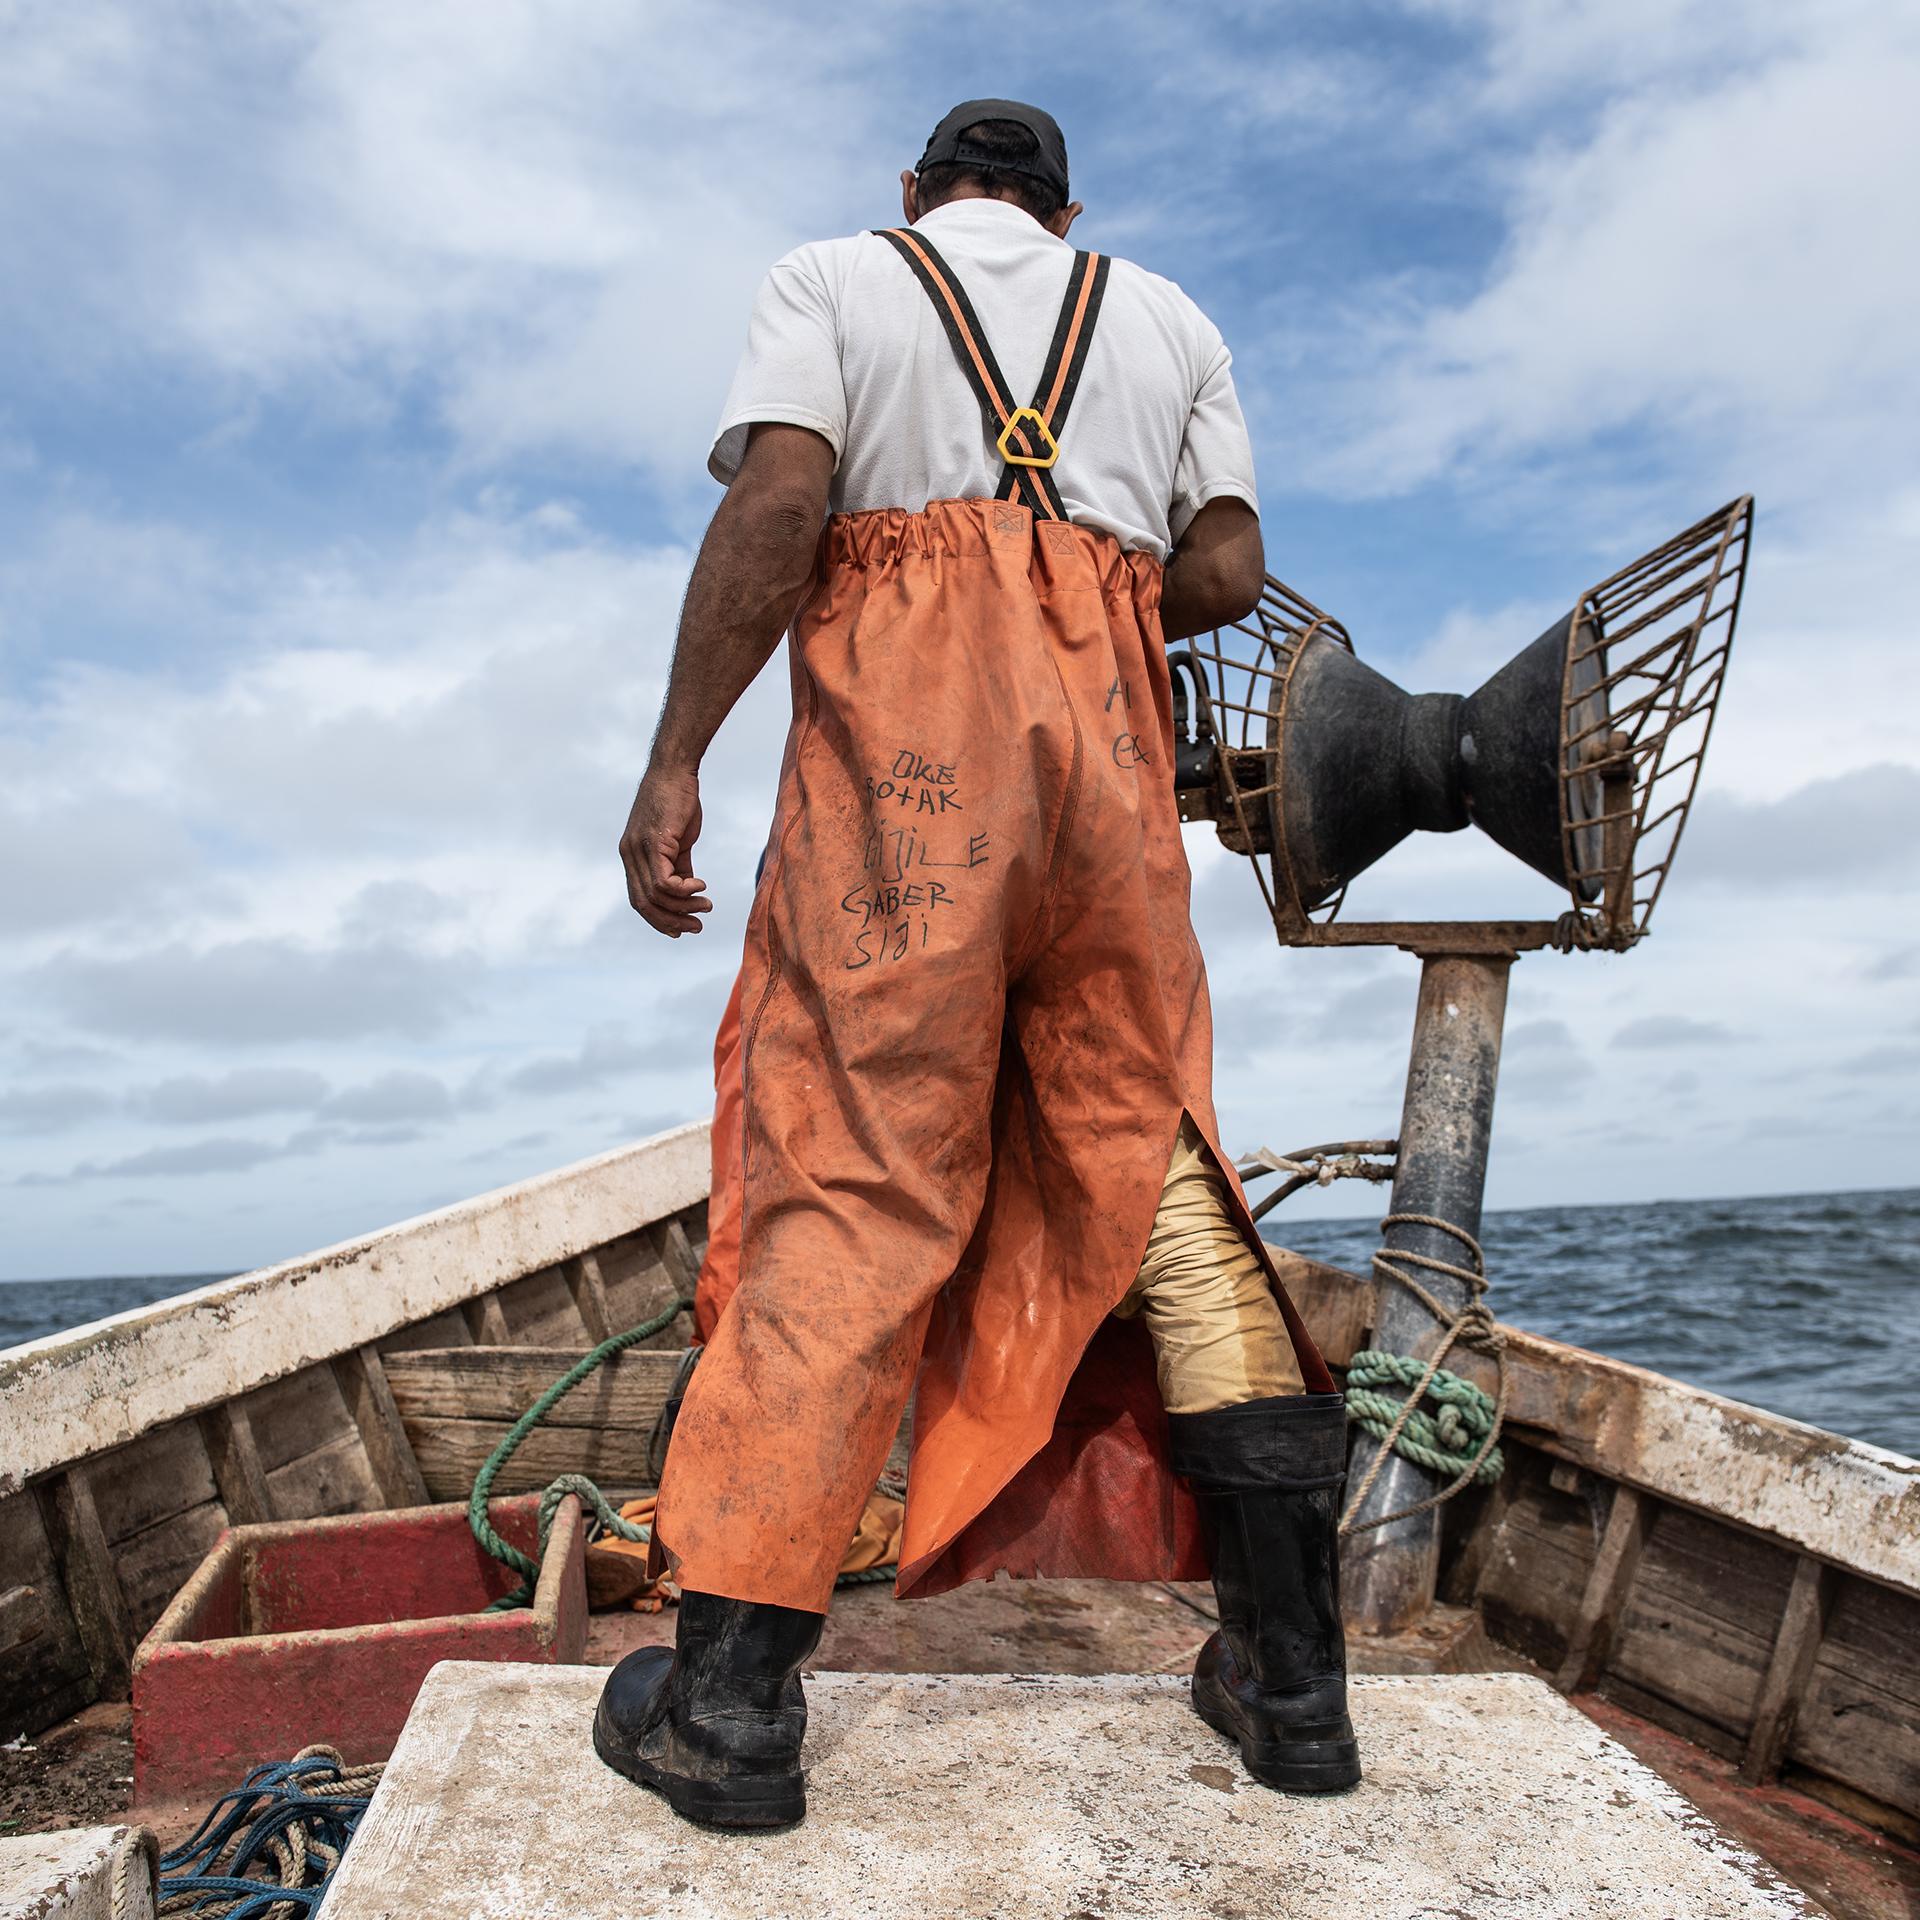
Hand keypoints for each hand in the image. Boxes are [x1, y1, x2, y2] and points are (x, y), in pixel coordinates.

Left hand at [619, 766, 711, 936]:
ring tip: (705, 906)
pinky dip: (684, 891)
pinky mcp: (652, 843)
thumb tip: (688, 890)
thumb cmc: (678, 800)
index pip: (638, 899)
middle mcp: (629, 855)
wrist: (674, 770)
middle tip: (696, 927)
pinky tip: (701, 886)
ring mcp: (638, 850)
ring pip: (656, 896)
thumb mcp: (678, 840)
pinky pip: (664, 882)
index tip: (680, 928)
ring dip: (684, 907)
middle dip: (670, 921)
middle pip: (643, 904)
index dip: (658, 919)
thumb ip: (679, 865)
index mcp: (632, 856)